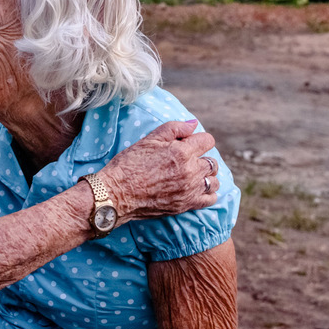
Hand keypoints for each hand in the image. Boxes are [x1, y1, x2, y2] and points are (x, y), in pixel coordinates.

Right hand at [99, 120, 218, 221]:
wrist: (115, 194)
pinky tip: (196, 190)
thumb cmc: (128, 165)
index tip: (187, 145)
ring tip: (192, 177)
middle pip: (211, 162)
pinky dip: (207, 194)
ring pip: (213, 181)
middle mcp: (190, 171)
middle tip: (185, 162)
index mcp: (182, 152)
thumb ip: (174, 129)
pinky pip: (210, 199)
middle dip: (201, 159)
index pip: (207, 141)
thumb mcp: (148, 140)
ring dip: (206, 177)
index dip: (197, 140)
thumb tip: (193, 124)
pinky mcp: (185, 205)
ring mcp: (189, 189)